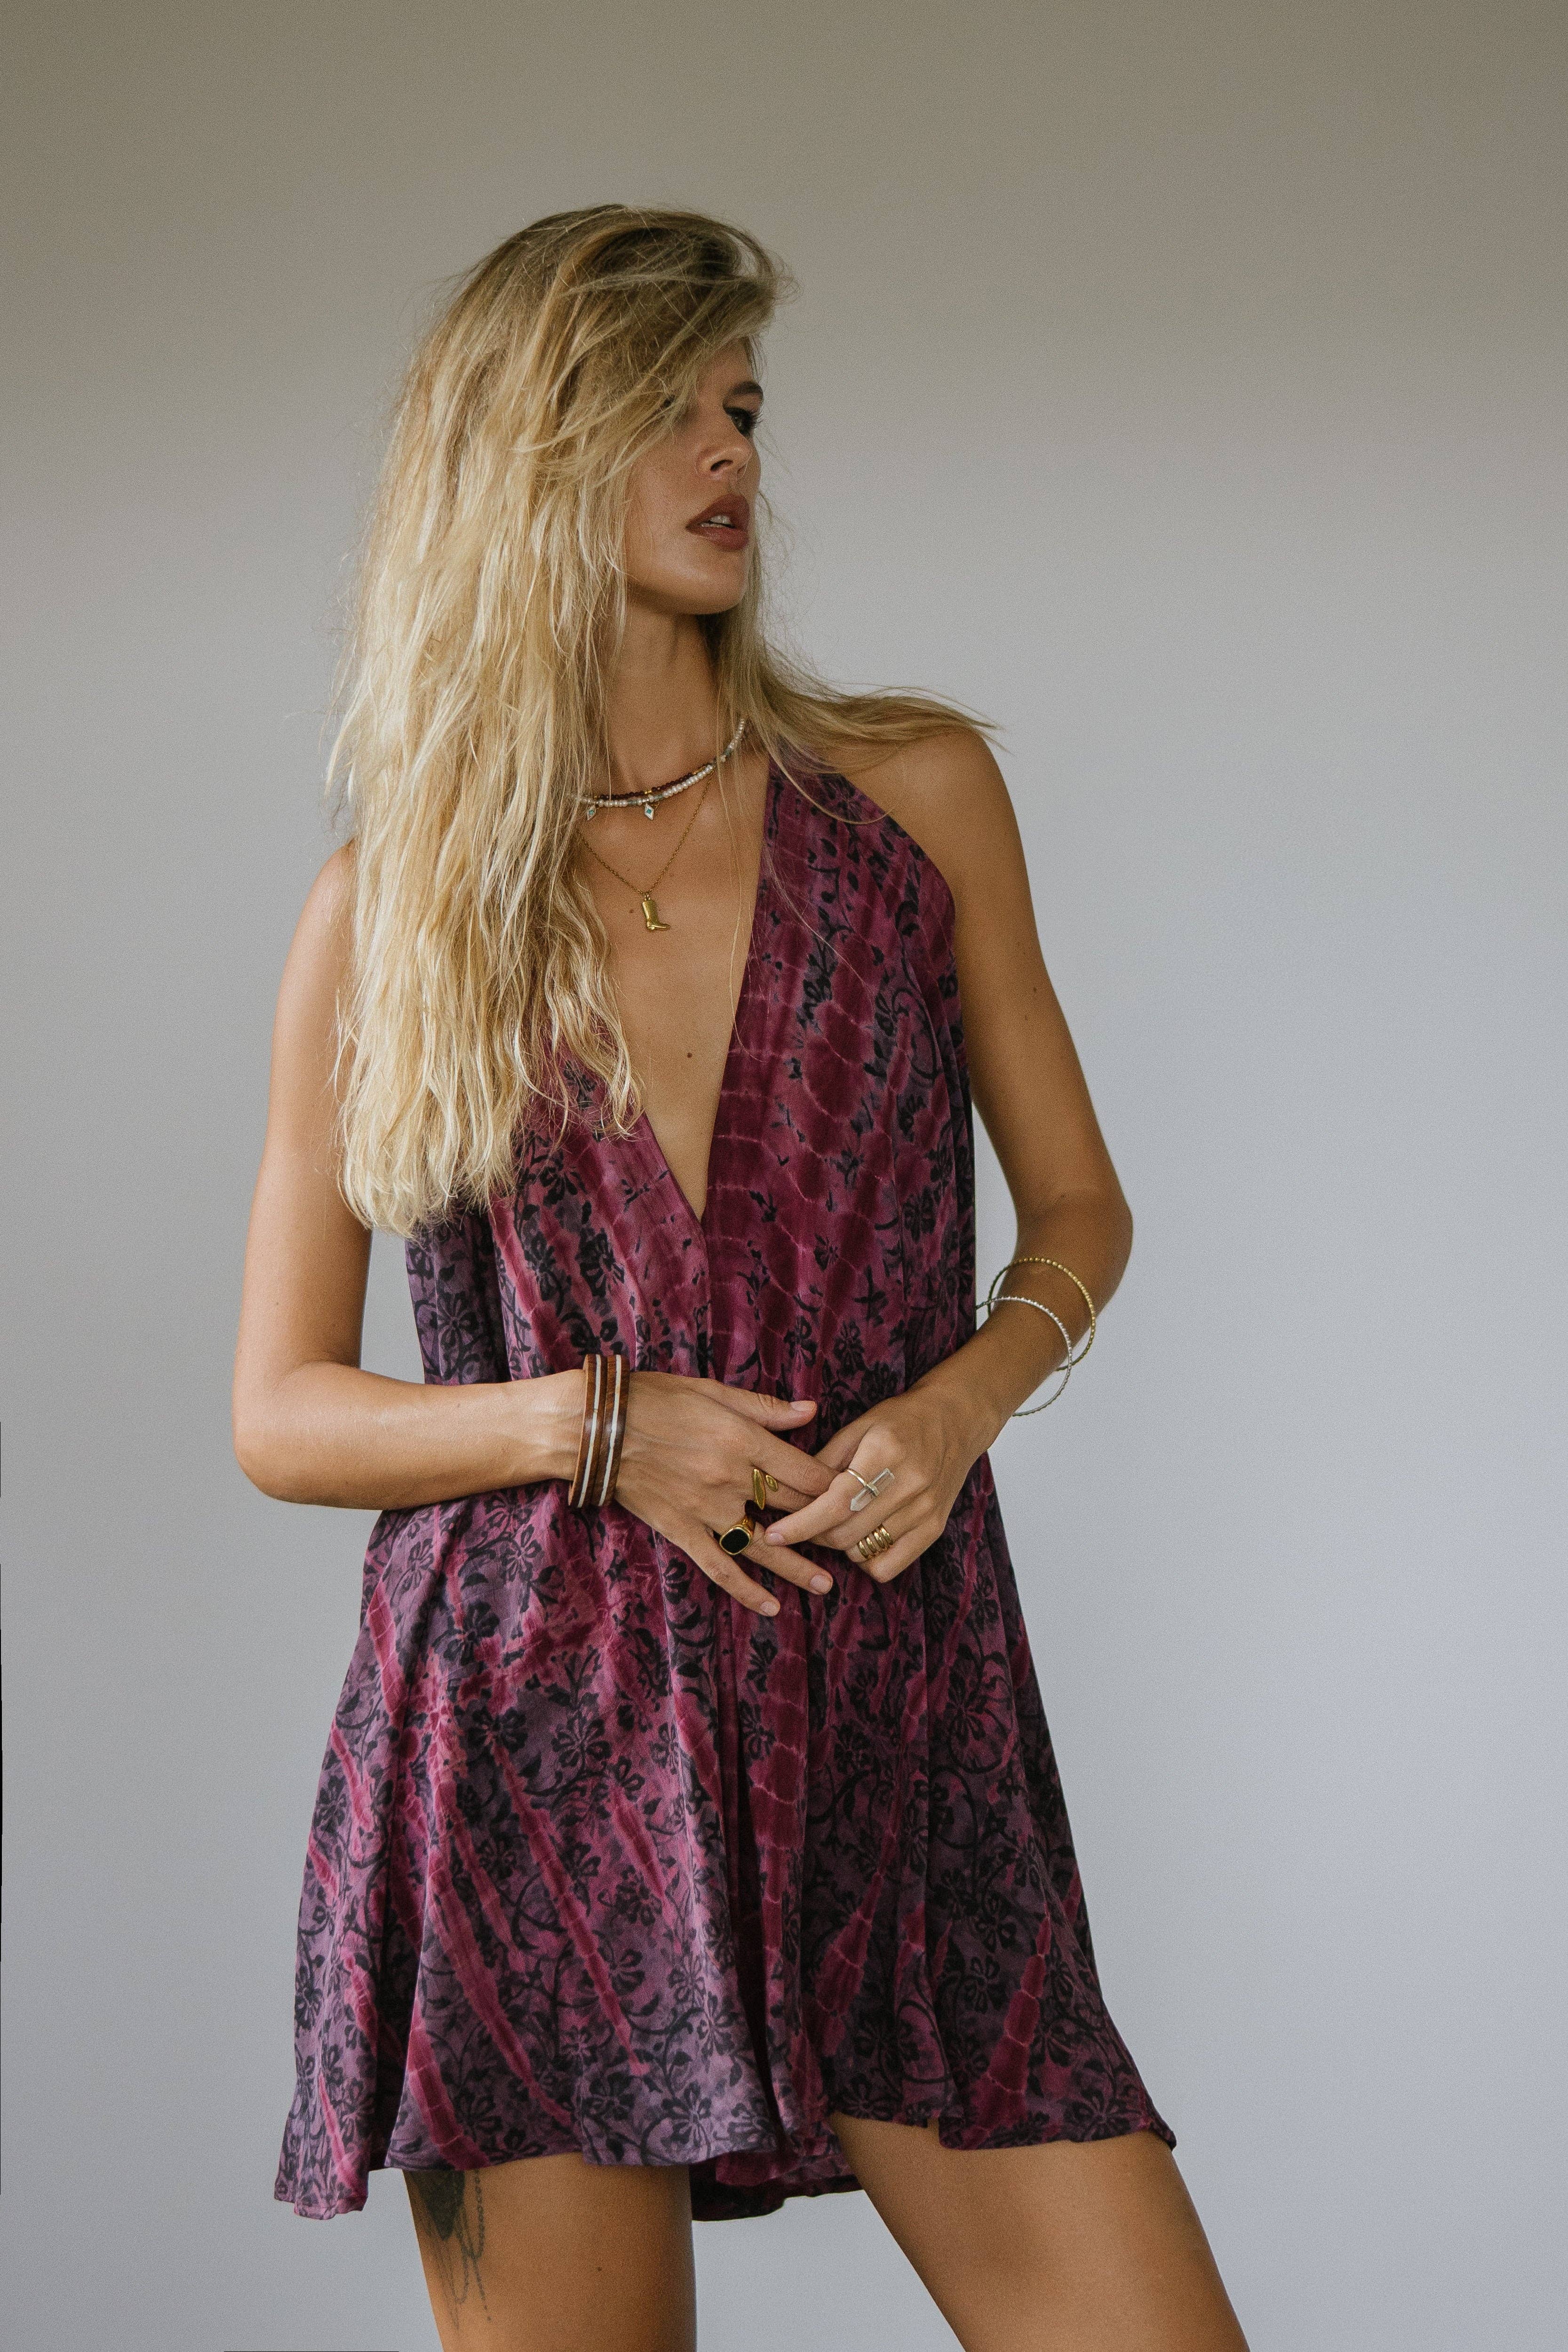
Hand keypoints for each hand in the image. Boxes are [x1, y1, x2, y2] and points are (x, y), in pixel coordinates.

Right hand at [613, 1372, 839, 1616]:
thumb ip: (764, 1408)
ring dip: (797, 1568)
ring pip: (762, 1546)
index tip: (850, 1494)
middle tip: (850, 1540)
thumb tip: (812, 1411)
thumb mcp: (711, 1391)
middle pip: (792, 1509)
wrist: (593, 1427)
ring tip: (826, 1586)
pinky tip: (770, 1607)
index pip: (806, 1472)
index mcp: (743, 1441)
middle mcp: (731, 1479)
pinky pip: (719, 1567)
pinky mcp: (681, 1529)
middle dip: (824, 1525)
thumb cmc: (652, 1398)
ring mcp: (706, 1509)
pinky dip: (745, 1590)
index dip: (834, 1485)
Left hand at [759, 1377, 987, 1585]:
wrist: (956, 1420)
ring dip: (838, 1545)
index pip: (837, 1502)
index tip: (775, 1535)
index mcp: (886, 1451)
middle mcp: (910, 1483)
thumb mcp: (859, 1426)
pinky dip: (866, 1559)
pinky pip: (888, 1566)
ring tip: (836, 1522)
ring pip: (862, 1551)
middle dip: (814, 1533)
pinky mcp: (934, 1528)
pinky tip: (862, 1536)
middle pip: (846, 1532)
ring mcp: (925, 1509)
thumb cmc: (900, 1420)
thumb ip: (825, 1461)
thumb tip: (791, 1496)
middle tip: (803, 1522)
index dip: (801, 1524)